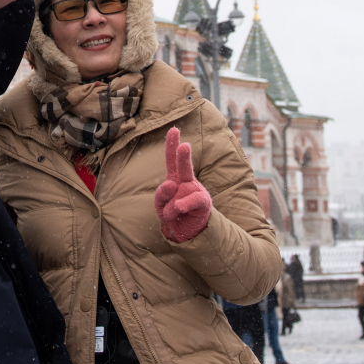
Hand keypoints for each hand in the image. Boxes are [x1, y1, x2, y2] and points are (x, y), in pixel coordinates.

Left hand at [154, 126, 211, 243]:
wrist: (189, 233)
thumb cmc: (173, 214)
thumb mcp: (161, 205)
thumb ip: (161, 195)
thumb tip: (170, 185)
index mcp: (175, 178)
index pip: (171, 160)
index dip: (171, 144)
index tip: (174, 129)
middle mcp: (186, 181)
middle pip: (184, 167)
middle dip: (183, 156)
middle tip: (185, 146)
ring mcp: (196, 190)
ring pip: (179, 193)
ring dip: (170, 207)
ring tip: (172, 214)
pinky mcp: (203, 202)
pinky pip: (192, 200)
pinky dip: (183, 204)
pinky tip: (179, 207)